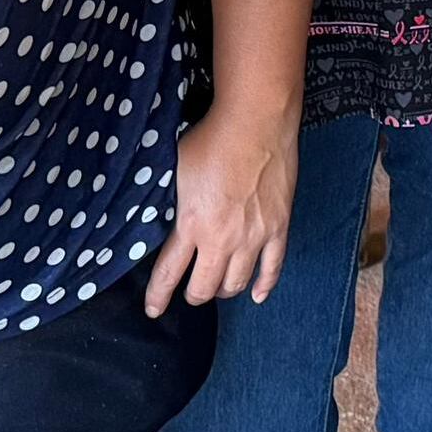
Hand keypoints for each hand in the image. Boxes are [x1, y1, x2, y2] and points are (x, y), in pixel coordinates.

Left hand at [148, 107, 295, 313]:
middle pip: (204, 288)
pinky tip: (257, 294)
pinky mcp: (278, 227)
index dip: (158, 297)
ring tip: (218, 286)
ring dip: (224, 290)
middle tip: (190, 292)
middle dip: (194, 295)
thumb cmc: (212, 139)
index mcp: (191, 225)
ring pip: (237, 283)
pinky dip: (264, 285)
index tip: (154, 309)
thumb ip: (173, 203)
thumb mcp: (176, 171)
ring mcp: (254, 237)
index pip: (169, 274)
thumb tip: (166, 215)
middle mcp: (221, 240)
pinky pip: (273, 267)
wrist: (256, 122)